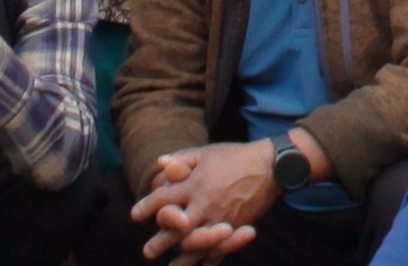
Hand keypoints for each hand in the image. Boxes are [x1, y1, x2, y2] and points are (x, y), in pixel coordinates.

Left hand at [132, 143, 275, 262]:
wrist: (270, 167)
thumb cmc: (236, 156)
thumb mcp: (207, 152)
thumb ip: (182, 159)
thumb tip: (159, 164)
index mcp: (194, 184)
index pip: (163, 199)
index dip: (146, 207)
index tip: (136, 215)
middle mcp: (203, 204)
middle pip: (174, 229)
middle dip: (158, 242)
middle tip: (148, 252)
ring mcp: (219, 219)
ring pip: (195, 246)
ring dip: (180, 260)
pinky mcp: (234, 229)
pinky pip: (218, 251)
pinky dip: (207, 261)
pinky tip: (199, 265)